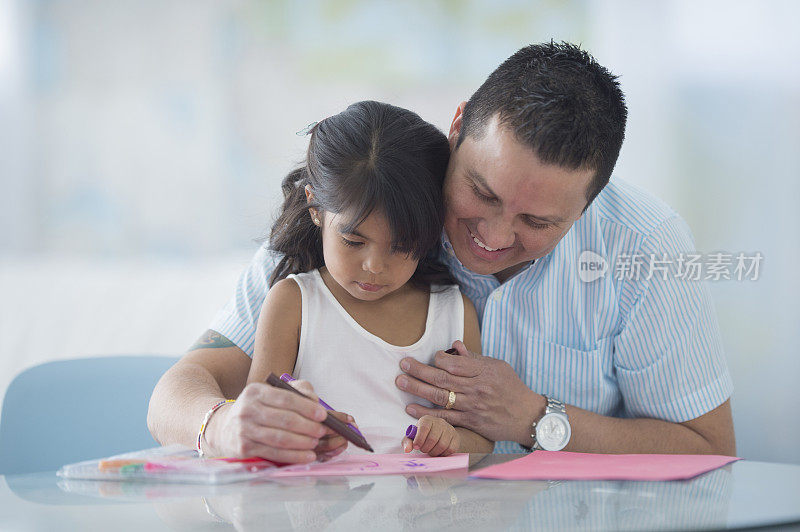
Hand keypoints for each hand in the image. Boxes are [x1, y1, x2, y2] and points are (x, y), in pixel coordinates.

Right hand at [204, 379, 349, 462]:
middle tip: (323, 431)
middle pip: (285, 419)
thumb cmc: (257, 410)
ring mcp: (244, 430)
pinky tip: (308, 456)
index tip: (323, 415)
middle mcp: (247, 409)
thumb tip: (315, 402)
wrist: (225, 428)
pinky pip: (274, 453)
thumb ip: (296, 392)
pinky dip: (293, 456)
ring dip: (303, 442)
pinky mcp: (244, 448)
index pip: (286, 398)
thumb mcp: (270, 394)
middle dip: (308, 427)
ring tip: (316, 443)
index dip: (307, 407)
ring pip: (280, 438)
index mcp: (256, 391)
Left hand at [396, 340, 544, 443]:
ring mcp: (472, 407)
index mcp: (483, 372)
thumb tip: (454, 346)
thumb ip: (474, 358)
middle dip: (419, 370)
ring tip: (401, 382)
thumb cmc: (511, 388)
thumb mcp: (497, 367)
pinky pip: (444, 418)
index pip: (454, 363)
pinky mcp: (470, 422)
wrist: (527, 416)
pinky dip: (426, 414)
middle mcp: (476, 389)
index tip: (432, 357)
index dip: (438, 359)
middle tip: (403, 364)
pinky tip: (411, 409)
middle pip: (442, 378)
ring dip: (417, 389)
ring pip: (439, 397)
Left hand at [403, 415, 459, 455]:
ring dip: (434, 452)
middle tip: (423, 450)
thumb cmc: (423, 435)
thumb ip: (407, 442)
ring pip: (442, 445)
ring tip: (430, 451)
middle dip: (426, 448)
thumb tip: (407, 450)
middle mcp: (440, 422)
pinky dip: (443, 454)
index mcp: (427, 419)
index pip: (424, 428)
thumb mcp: (413, 437)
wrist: (439, 434)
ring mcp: (449, 429)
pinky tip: (438, 452)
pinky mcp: (456, 438)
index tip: (416, 447)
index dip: (419, 439)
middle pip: (433, 438)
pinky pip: (450, 449)